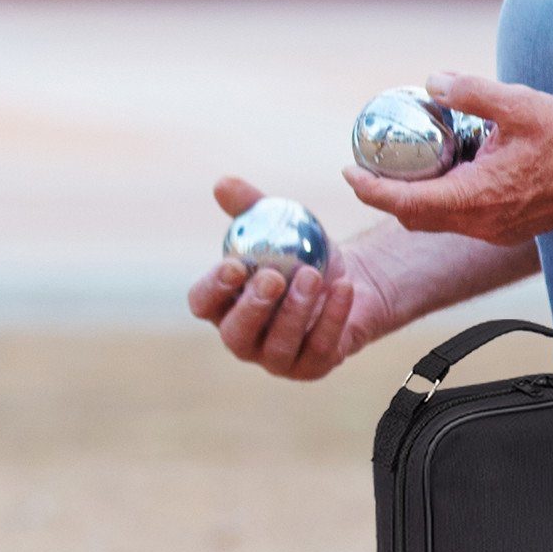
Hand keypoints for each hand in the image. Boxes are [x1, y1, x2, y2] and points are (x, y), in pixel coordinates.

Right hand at [187, 177, 401, 380]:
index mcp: (223, 305)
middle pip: (236, 334)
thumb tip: (223, 184)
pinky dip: (332, 318)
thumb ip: (249, 205)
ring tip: (313, 276)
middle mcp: (243, 338)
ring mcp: (276, 359)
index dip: (213, 287)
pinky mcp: (311, 367)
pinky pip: (319, 349)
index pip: (203, 302)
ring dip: (295, 311)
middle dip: (254, 307)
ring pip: (278, 347)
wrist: (349, 279)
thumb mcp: (277, 224)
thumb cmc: (301, 253)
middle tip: (274, 277)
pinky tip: (343, 287)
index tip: (235, 264)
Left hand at [343, 69, 552, 248]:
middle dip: (384, 196)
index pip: (406, 202)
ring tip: (400, 166)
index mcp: (477, 198)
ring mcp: (494, 231)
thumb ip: (470, 91)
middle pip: (414, 218)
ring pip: (436, 222)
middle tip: (366, 167)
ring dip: (413, 199)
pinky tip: (444, 172)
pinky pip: (460, 220)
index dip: (371, 190)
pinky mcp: (506, 230)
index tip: (348, 171)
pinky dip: (440, 201)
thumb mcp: (517, 103)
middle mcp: (481, 223)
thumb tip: (431, 81)